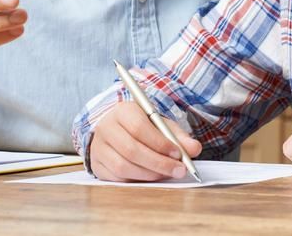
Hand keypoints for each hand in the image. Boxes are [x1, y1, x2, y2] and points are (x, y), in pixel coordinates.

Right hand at [88, 101, 202, 181]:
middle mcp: (106, 128)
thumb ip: (178, 136)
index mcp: (122, 111)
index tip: (178, 153)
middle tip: (179, 170)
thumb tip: (194, 149)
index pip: (139, 127)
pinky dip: (138, 180)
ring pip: (124, 167)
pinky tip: (152, 177)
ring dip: (150, 174)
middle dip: (159, 163)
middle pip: (131, 150)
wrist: (115, 130)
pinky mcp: (97, 166)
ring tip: (167, 173)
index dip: (160, 143)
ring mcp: (98, 148)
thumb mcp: (160, 124)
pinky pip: (117, 179)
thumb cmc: (141, 126)